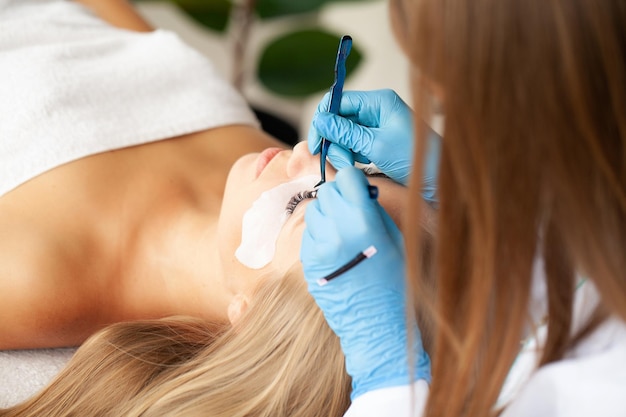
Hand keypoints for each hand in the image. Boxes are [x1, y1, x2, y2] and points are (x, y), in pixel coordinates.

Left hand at [301, 167, 430, 398]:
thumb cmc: (393, 281)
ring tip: (342, 231)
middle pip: (327, 191)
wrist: (375, 322)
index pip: (347, 178)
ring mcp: (318, 245)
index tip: (357, 189)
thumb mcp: (394, 238)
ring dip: (327, 214)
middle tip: (350, 210)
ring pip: (314, 211)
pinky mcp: (307, 260)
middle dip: (339, 196)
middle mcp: (336, 229)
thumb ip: (374, 210)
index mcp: (363, 220)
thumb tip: (361, 192)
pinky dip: (320, 234)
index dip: (353, 181)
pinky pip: (309, 233)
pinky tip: (335, 248)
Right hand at [308, 89, 414, 184]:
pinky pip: (353, 143)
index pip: (338, 100)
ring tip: (351, 166)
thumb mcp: (375, 146)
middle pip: (339, 118)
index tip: (317, 143)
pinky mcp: (376, 140)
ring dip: (342, 151)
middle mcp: (376, 109)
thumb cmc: (415, 158)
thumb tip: (320, 121)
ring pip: (344, 133)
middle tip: (338, 161)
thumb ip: (346, 132)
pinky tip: (359, 165)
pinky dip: (351, 155)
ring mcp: (376, 125)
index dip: (323, 120)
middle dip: (334, 140)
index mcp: (379, 101)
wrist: (437, 178)